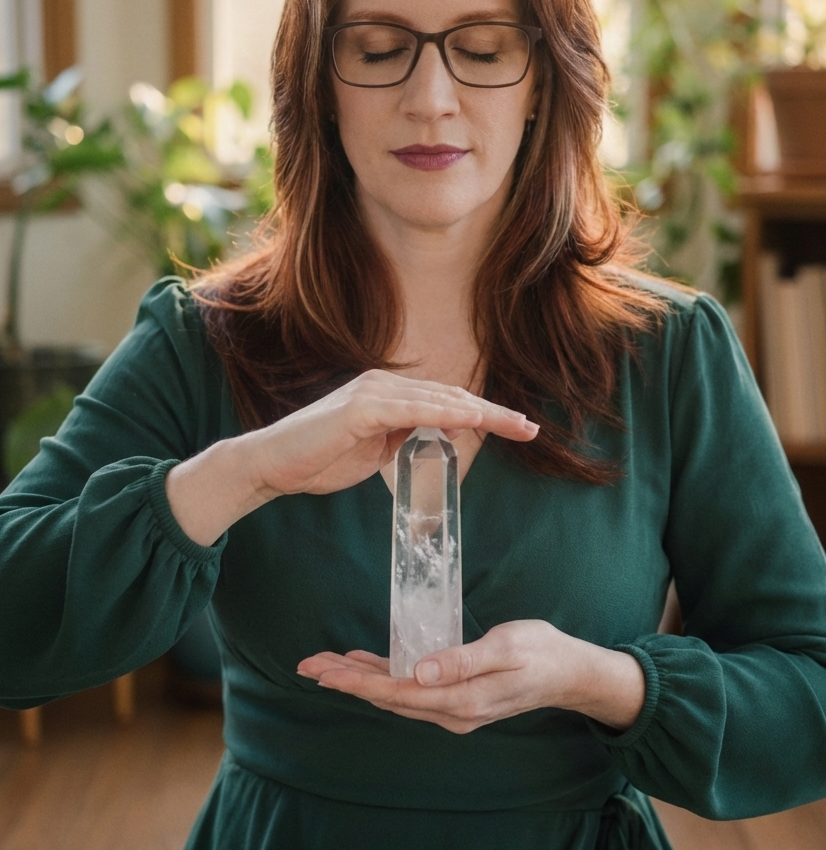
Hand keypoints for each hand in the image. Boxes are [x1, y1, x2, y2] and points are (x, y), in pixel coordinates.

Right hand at [165, 370, 535, 546]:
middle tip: (531, 429)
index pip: (447, 400)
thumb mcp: (375, 451)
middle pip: (451, 396)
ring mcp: (371, 392)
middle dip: (494, 413)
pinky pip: (412, 409)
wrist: (270, 465)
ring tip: (515, 426)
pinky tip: (471, 418)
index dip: (485, 414)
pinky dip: (444, 413)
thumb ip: (406, 441)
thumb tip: (441, 440)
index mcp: (388, 394)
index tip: (518, 429)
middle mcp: (383, 384)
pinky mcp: (359, 408)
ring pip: (438, 400)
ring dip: (481, 412)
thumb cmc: (318, 460)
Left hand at [297, 620, 645, 733]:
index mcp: (461, 700)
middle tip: (308, 666)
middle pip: (388, 698)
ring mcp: (455, 709)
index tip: (326, 673)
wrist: (572, 674)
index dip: (359, 684)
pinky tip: (367, 666)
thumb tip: (419, 673)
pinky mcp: (458, 700)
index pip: (397, 694)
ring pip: (396, 696)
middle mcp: (452, 712)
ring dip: (361, 681)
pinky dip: (385, 678)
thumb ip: (463, 660)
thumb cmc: (543, 652)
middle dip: (348, 682)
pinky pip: (411, 692)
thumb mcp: (506, 647)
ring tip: (326, 666)